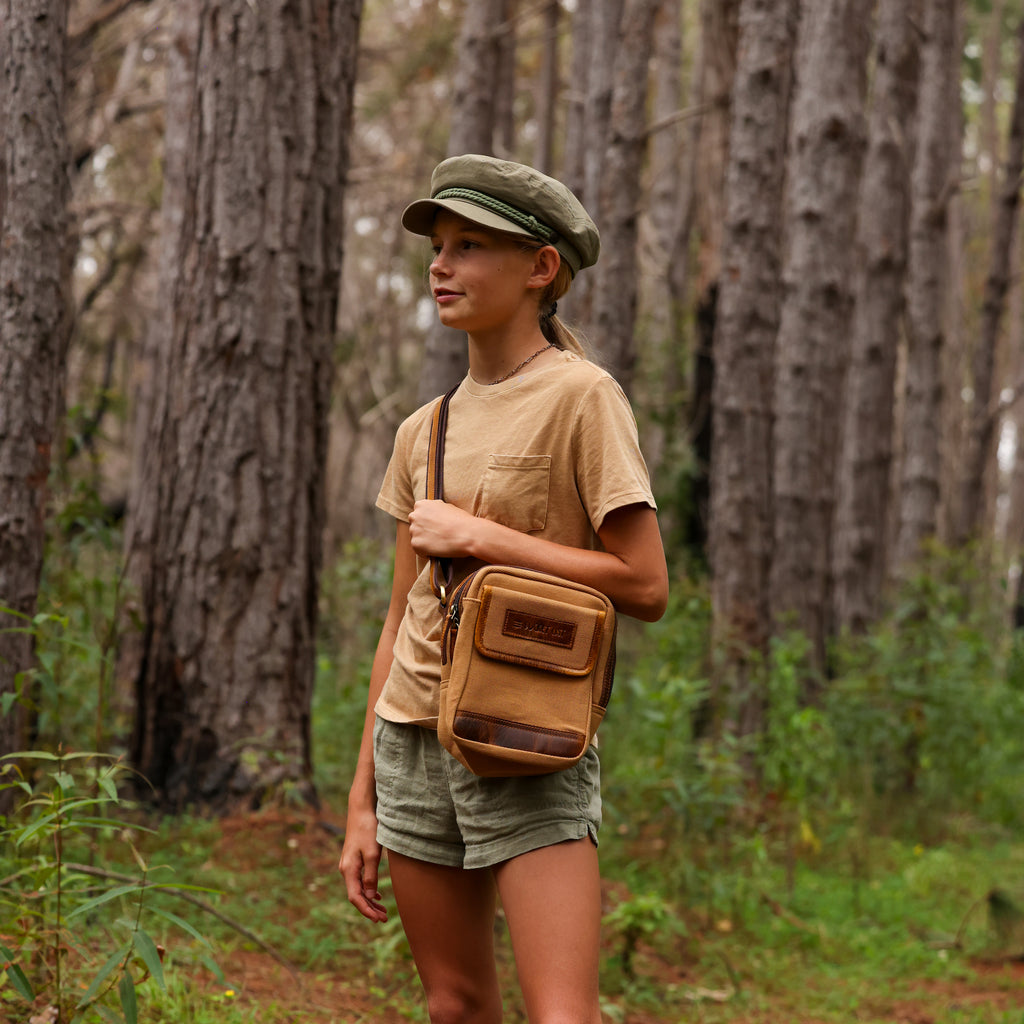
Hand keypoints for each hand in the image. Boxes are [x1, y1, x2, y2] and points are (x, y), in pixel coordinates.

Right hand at [339, 804, 387, 922]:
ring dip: (370, 900)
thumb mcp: (372, 853)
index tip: (378, 919)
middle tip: (384, 918)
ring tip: (383, 911)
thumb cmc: (368, 829)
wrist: (361, 809)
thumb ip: (371, 876)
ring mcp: (349, 864)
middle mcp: (346, 869)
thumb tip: (371, 896)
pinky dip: (369, 890)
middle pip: (357, 895)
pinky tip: (378, 895)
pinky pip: (360, 880)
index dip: (366, 910)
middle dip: (369, 908)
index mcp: (349, 869)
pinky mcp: (354, 859)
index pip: (355, 897)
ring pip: (359, 888)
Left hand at [408, 499, 478, 558]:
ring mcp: (414, 530)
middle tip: (436, 536)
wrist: (468, 533)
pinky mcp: (416, 544)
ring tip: (440, 543)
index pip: (418, 513)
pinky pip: (418, 550)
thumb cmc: (462, 521)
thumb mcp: (447, 507)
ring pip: (416, 538)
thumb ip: (435, 510)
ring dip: (425, 541)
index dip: (427, 521)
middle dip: (423, 530)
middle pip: (414, 525)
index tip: (434, 526)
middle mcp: (415, 515)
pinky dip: (426, 552)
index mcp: (422, 504)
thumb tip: (432, 514)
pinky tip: (438, 550)